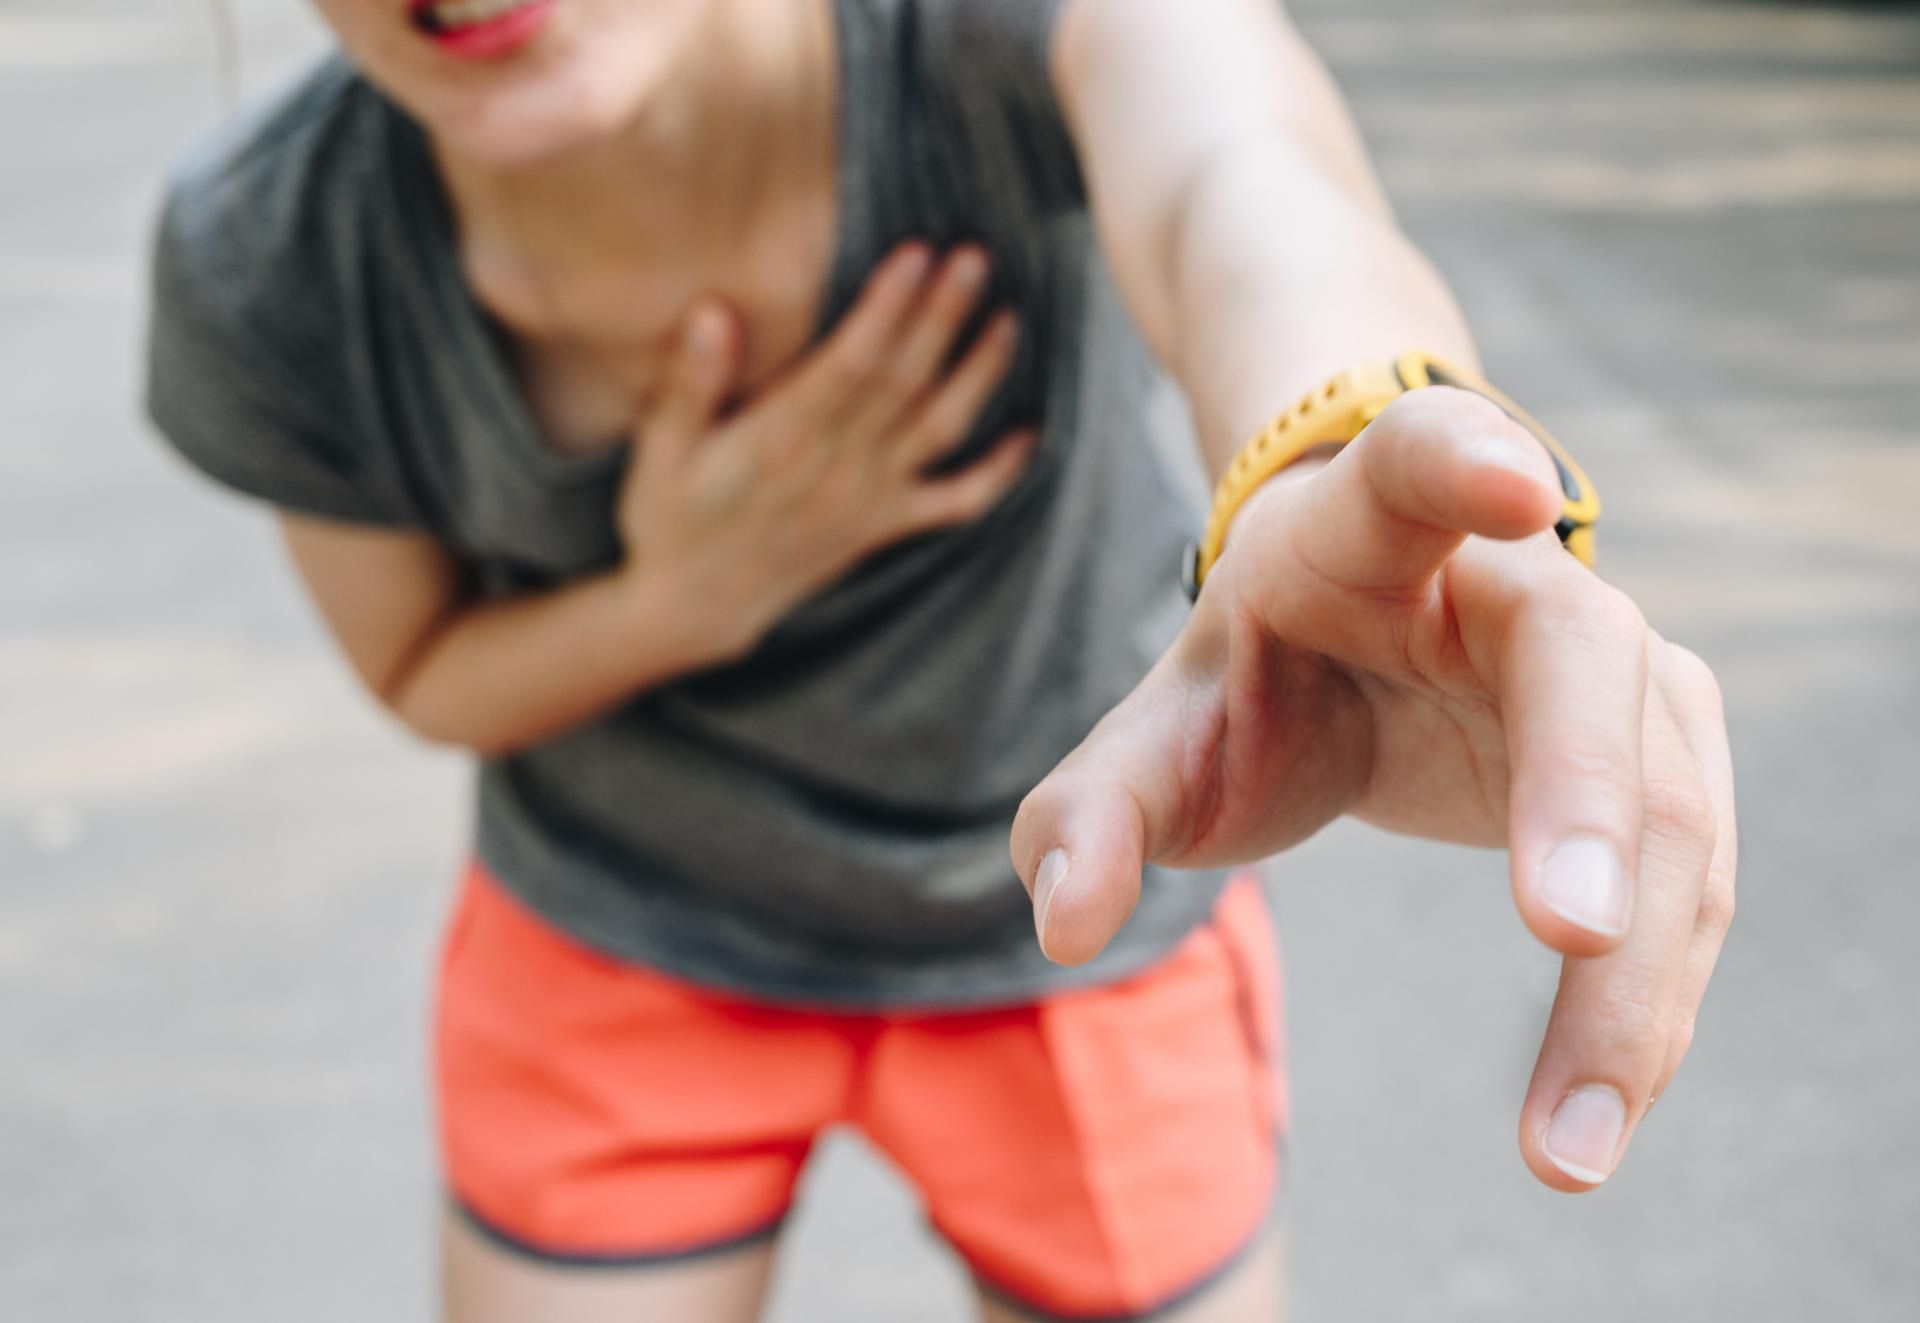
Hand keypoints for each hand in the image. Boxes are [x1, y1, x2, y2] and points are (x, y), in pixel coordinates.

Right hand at [618, 243, 1034, 658]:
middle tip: (975, 256)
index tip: (916, 252)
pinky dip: (999, 473)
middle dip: (943, 316)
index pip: (852, 361)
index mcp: (783, 439)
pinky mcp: (885, 527)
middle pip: (906, 380)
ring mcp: (870, 500)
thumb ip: (690, 382)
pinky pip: (957, 502)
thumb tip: (712, 311)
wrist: (694, 607)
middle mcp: (838, 468)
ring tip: (1007, 318)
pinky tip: (1029, 436)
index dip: (889, 306)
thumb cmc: (671, 518)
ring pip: (940, 427)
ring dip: (980, 373)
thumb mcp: (661, 450)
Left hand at [1011, 386, 1735, 1190]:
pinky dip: (1651, 1001)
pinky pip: (1685, 883)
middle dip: (1585, 788)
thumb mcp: (1157, 734)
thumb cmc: (1254, 674)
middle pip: (1582, 657)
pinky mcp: (1663, 750)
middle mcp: (1515, 579)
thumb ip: (1094, 813)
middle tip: (1565, 931)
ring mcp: (1613, 662)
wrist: (1357, 642)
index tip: (1514, 486)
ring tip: (1567, 1144)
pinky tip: (1596, 1111)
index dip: (1464, 458)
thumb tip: (1062, 927)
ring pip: (1668, 800)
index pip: (1414, 462)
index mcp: (1369, 530)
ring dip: (1638, 978)